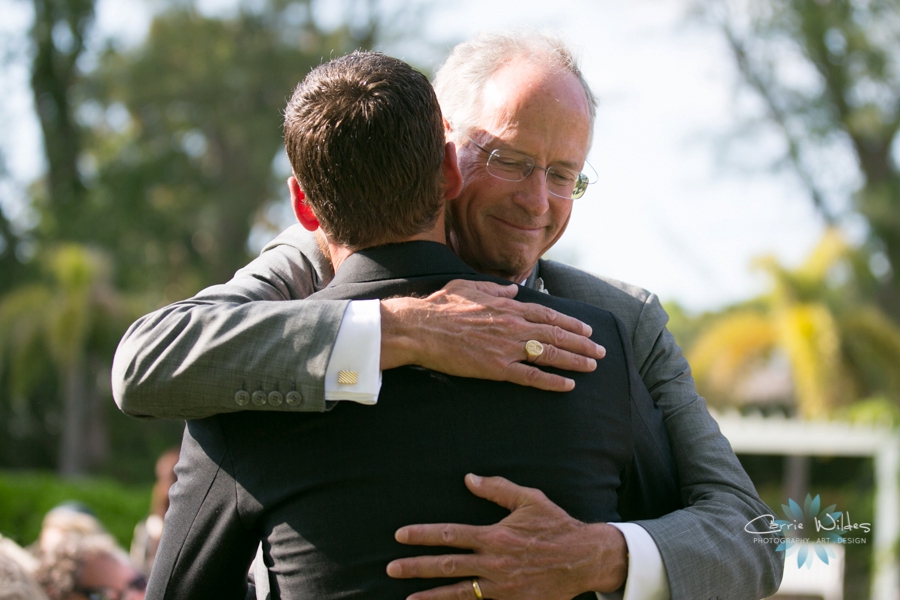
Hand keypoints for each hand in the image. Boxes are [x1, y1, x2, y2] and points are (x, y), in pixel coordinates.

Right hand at [380, 279, 605, 391]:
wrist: (422, 328)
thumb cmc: (441, 306)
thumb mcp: (469, 287)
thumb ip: (495, 289)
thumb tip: (512, 290)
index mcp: (508, 307)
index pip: (548, 314)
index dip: (570, 323)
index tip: (586, 330)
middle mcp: (514, 325)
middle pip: (556, 334)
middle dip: (582, 344)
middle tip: (599, 352)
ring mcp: (507, 347)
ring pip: (550, 354)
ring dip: (575, 360)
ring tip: (592, 366)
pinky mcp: (498, 367)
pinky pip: (531, 376)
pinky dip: (552, 381)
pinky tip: (568, 386)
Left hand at [386, 474, 627, 599]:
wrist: (584, 558)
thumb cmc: (556, 525)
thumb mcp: (529, 499)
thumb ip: (497, 489)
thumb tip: (469, 478)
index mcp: (494, 536)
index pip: (449, 534)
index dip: (422, 535)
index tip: (400, 536)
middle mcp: (494, 563)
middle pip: (446, 565)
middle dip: (416, 567)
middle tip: (391, 567)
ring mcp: (501, 587)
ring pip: (459, 592)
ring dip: (431, 595)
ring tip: (409, 598)